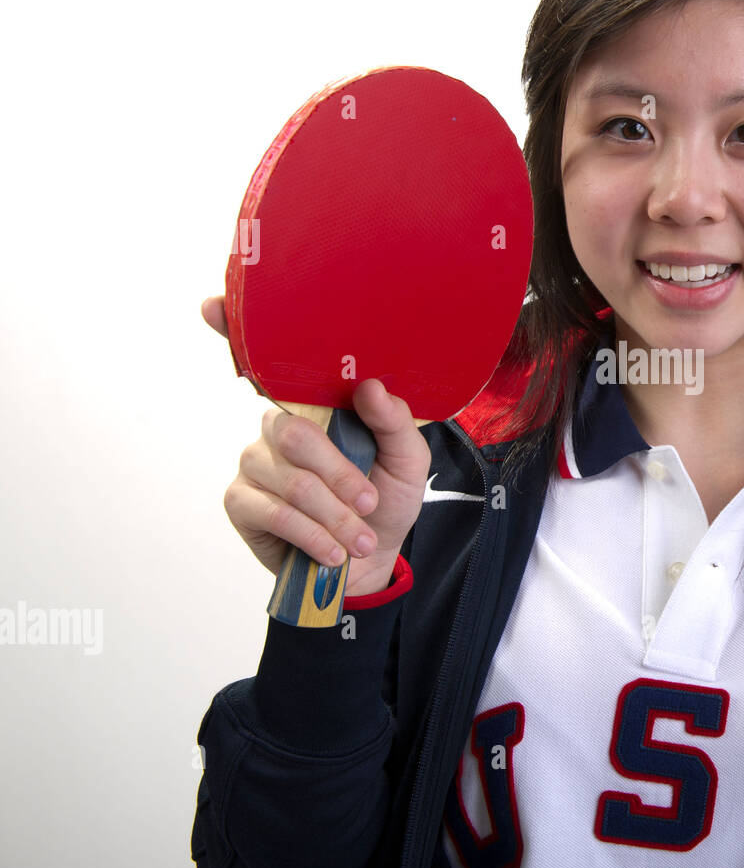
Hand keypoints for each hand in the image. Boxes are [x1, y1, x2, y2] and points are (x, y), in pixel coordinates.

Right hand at [203, 296, 431, 594]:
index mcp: (315, 405)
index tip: (211, 306)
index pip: (269, 362)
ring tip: (360, 539)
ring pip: (292, 480)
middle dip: (341, 476)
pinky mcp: (241, 502)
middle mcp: (278, 426)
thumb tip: (368, 386)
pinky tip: (333, 552)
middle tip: (369, 503)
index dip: (234, 330)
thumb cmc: (385, 500)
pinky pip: (273, 511)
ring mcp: (256, 462)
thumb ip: (394, 422)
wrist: (372, 562)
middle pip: (296, 433)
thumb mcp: (407, 460)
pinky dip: (312, 534)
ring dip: (335, 516)